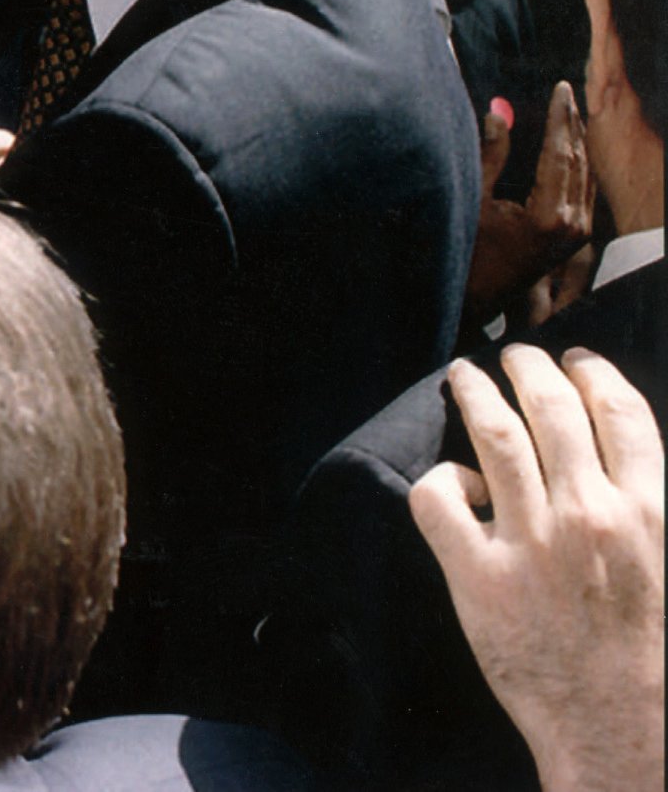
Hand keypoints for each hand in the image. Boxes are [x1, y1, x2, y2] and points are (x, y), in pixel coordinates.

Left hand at [409, 346, 663, 791]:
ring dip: (476, 394)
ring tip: (464, 377)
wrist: (625, 731)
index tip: (574, 359)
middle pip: (550, 410)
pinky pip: (439, 500)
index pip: (620, 413)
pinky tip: (454, 484)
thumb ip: (650, 508)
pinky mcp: (477, 578)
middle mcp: (589, 515)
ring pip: (492, 436)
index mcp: (649, 512)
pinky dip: (442, 479)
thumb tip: (631, 466)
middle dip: (528, 369)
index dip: (592, 374)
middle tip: (512, 354)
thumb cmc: (657, 657)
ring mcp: (530, 543)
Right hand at [464, 83, 591, 326]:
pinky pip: (584, 188)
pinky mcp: (576, 236)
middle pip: (578, 160)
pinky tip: (571, 145)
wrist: (474, 300)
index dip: (560, 117)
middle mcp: (573, 225)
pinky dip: (578, 162)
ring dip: (578, 140)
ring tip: (569, 111)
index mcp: (550, 216)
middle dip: (572, 123)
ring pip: (585, 174)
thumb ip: (489, 155)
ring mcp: (578, 233)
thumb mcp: (471, 199)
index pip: (560, 152)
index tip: (559, 88)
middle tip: (566, 91)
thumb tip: (499, 113)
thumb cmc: (465, 253)